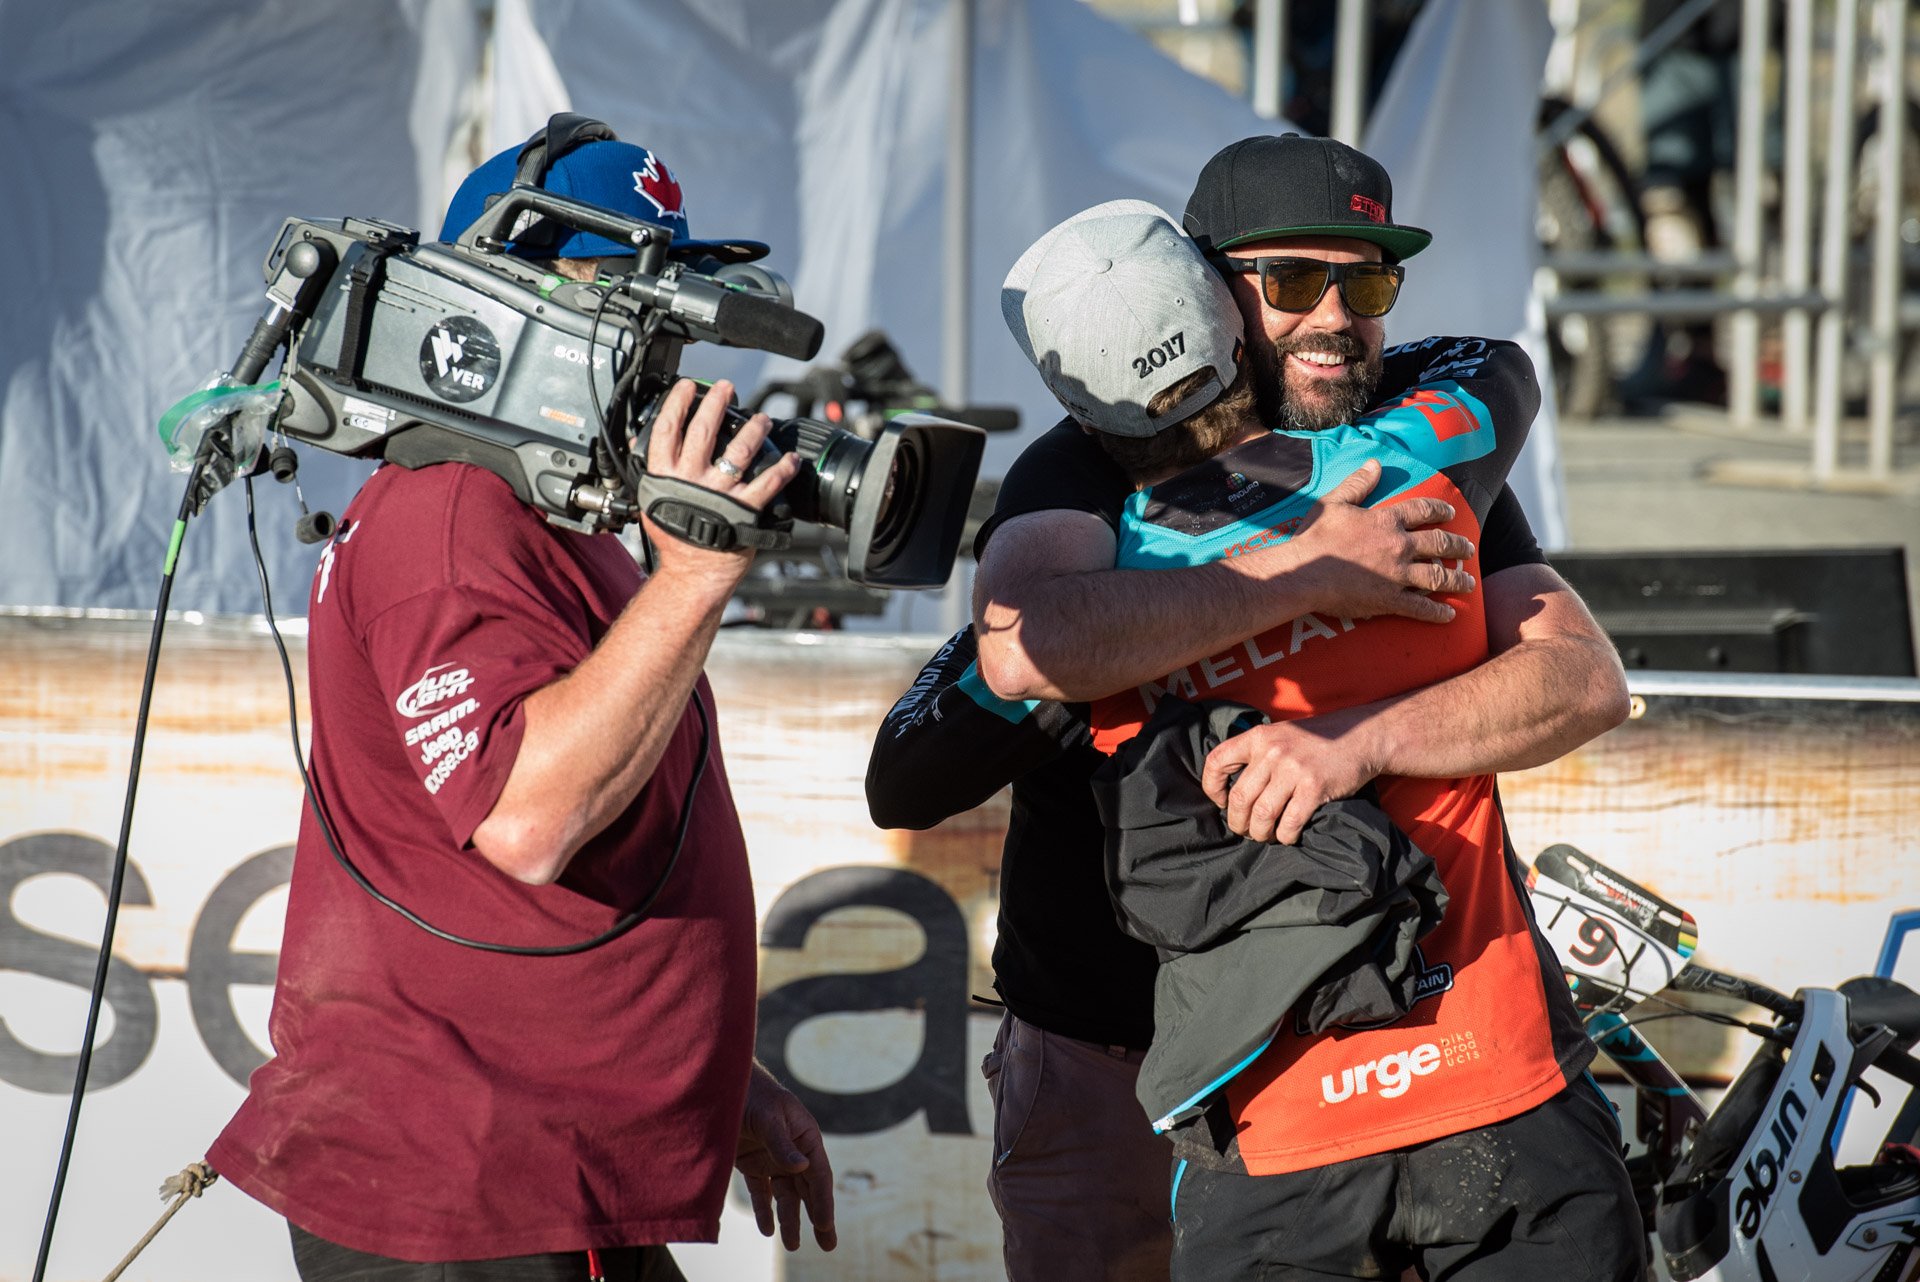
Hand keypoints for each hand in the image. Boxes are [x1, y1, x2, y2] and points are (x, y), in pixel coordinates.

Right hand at [638, 379, 802, 584]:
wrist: (692, 574)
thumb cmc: (675, 541)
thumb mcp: (651, 503)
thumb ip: (651, 472)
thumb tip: (639, 441)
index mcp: (665, 476)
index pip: (668, 429)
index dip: (678, 403)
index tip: (688, 386)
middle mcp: (691, 480)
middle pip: (704, 430)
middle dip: (717, 402)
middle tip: (727, 387)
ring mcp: (719, 494)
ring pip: (739, 450)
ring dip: (754, 429)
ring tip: (762, 418)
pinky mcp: (744, 509)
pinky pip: (767, 483)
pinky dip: (782, 468)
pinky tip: (790, 458)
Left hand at [735, 1062, 836, 1251]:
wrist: (722, 1082)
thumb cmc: (752, 1093)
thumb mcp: (769, 1116)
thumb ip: (782, 1143)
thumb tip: (801, 1169)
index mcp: (806, 1136)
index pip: (818, 1174)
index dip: (823, 1202)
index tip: (824, 1226)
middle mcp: (793, 1150)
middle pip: (808, 1189)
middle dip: (818, 1217)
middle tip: (828, 1245)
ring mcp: (773, 1158)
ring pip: (786, 1195)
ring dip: (790, 1219)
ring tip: (793, 1245)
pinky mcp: (752, 1163)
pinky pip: (763, 1191)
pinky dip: (765, 1210)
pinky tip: (767, 1229)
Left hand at [1201, 710, 1379, 844]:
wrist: (1361, 736)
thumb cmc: (1317, 740)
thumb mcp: (1280, 734)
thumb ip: (1256, 753)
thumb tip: (1231, 790)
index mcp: (1258, 736)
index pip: (1216, 761)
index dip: (1212, 787)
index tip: (1221, 802)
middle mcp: (1272, 751)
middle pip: (1239, 798)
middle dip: (1237, 822)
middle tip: (1245, 830)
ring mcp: (1293, 769)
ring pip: (1261, 815)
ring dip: (1259, 833)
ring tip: (1264, 836)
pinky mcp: (1314, 788)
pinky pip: (1289, 823)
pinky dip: (1285, 836)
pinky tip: (1287, 835)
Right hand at [1284, 459, 1475, 624]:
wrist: (1303, 572)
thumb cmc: (1315, 537)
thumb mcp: (1333, 502)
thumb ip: (1357, 483)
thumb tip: (1375, 464)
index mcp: (1386, 520)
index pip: (1422, 510)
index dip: (1440, 510)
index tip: (1451, 514)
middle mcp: (1399, 546)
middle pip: (1440, 543)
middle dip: (1459, 546)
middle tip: (1469, 549)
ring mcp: (1397, 575)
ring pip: (1438, 576)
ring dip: (1457, 579)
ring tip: (1468, 582)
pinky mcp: (1389, 600)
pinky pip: (1420, 607)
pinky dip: (1437, 612)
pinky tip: (1448, 614)